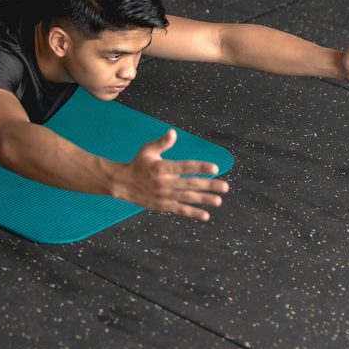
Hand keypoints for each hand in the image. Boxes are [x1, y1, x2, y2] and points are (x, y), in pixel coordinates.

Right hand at [111, 129, 228, 221]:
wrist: (122, 184)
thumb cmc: (138, 164)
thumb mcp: (147, 150)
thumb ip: (162, 143)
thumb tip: (173, 132)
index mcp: (162, 167)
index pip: (184, 167)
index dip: (200, 167)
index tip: (215, 168)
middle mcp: (164, 182)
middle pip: (190, 184)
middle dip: (209, 185)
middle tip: (225, 187)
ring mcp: (164, 195)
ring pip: (187, 198)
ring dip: (204, 199)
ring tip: (218, 200)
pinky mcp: (162, 205)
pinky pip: (180, 210)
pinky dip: (192, 213)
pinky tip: (205, 215)